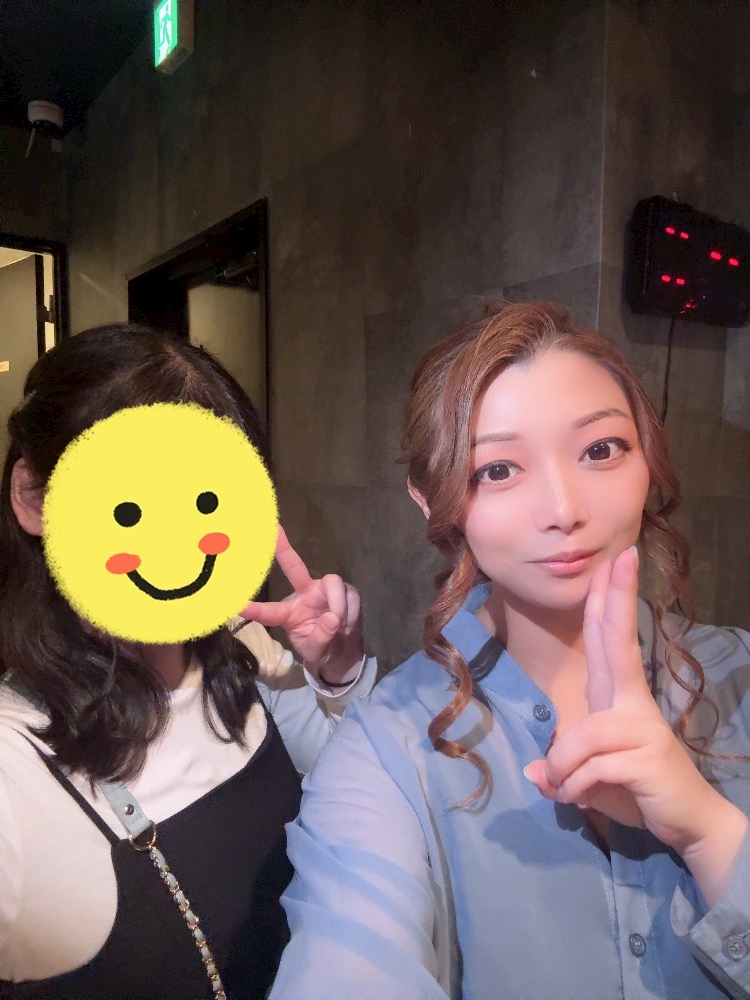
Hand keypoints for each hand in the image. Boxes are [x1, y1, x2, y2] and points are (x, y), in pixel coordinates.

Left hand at [240, 527, 364, 684]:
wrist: (346, 651)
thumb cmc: (322, 649)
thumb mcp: (316, 652)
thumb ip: (320, 638)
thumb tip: (332, 617)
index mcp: (289, 613)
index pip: (269, 611)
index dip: (254, 609)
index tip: (237, 605)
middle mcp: (305, 594)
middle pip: (294, 567)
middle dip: (284, 549)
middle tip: (274, 529)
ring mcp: (325, 589)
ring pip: (333, 583)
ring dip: (338, 606)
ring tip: (340, 627)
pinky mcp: (346, 590)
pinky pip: (349, 596)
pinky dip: (351, 613)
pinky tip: (348, 625)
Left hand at [524, 548, 746, 904]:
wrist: (688, 824)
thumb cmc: (637, 790)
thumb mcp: (588, 777)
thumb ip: (561, 767)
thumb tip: (533, 772)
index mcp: (618, 697)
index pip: (609, 640)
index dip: (609, 601)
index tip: (615, 561)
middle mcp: (632, 704)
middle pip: (618, 643)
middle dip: (617, 599)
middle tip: (623, 557)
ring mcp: (641, 729)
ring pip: (581, 736)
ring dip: (564, 769)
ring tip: (569, 790)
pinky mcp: (644, 759)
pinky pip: (589, 768)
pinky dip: (575, 788)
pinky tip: (583, 799)